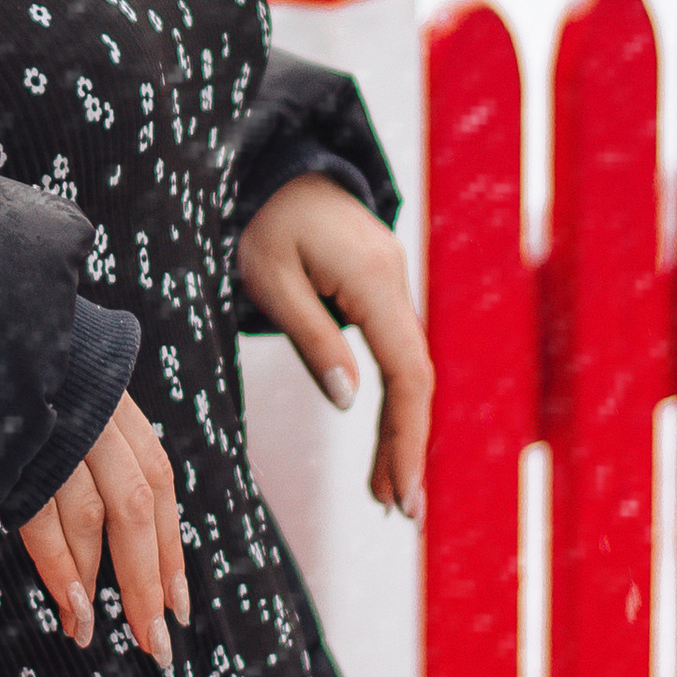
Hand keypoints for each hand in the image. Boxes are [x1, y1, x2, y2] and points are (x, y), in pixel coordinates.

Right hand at [18, 392, 186, 671]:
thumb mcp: (61, 382)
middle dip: (147, 583)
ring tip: (89, 633)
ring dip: (97, 584)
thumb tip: (101, 511)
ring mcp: (57, 426)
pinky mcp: (15, 443)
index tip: (176, 603)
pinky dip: (59, 565)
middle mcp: (96, 412)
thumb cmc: (3, 354)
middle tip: (156, 643)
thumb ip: (85, 433)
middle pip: (137, 510)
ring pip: (96, 518)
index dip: (168, 547)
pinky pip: (43, 514)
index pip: (158, 483)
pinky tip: (70, 606)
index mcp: (113, 400)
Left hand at [234, 173, 432, 520]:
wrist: (270, 165)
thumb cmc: (259, 220)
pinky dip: (392, 399)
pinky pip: (397, 352)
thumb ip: (312, 338)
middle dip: (409, 445)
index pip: (407, 372)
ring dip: (401, 429)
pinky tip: (383, 440)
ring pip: (410, 368)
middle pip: (417, 377)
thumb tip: (349, 401)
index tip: (403, 491)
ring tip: (386, 493)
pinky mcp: (381, 286)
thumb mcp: (268, 278)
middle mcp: (396, 280)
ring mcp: (393, 281)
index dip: (408, 435)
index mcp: (372, 278)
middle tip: (399, 510)